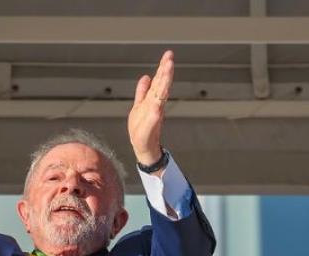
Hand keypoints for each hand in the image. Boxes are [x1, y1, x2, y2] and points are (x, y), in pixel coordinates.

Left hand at [127, 50, 173, 168]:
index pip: (159, 81)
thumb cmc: (141, 130)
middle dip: (166, 71)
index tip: (168, 55)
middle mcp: (155, 105)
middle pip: (162, 85)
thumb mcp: (138, 106)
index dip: (163, 68)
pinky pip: (153, 117)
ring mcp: (153, 115)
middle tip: (170, 59)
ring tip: (167, 71)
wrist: (143, 147)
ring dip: (164, 83)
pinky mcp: (151, 126)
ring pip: (160, 96)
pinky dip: (155, 111)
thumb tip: (146, 77)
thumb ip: (142, 92)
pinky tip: (157, 104)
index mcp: (152, 100)